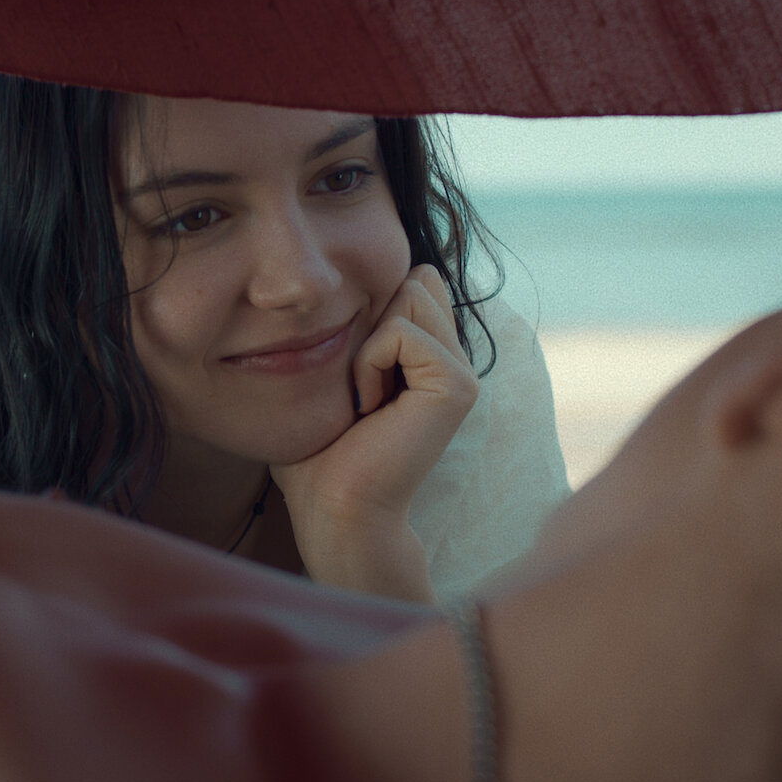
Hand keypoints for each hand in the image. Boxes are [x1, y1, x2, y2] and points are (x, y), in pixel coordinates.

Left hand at [270, 264, 477, 601]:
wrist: (334, 506)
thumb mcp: (331, 371)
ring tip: (365, 399)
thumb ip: (351, 323)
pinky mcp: (457, 385)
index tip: (354, 376)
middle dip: (370, 324)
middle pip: (413, 280)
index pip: (411, 280)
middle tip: (360, 389)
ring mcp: (462, 371)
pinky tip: (371, 408)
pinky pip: (401, 333)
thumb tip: (347, 274)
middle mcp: (454, 358)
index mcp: (430, 354)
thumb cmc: (319, 451)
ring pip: (411, 296)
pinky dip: (370, 364)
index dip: (369, 313)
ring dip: (367, 347)